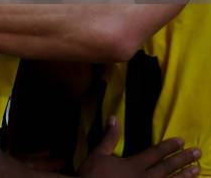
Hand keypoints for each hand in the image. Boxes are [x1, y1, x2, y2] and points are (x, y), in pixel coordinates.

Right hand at [78, 117, 199, 177]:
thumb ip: (109, 137)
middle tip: (197, 153)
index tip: (181, 140)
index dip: (169, 146)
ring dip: (183, 176)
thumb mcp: (98, 154)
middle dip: (183, 160)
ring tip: (197, 170)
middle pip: (167, 168)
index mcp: (133, 165)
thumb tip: (114, 117)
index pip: (155, 153)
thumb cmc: (92, 176)